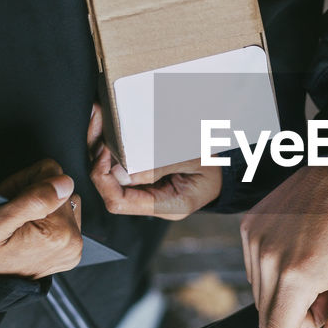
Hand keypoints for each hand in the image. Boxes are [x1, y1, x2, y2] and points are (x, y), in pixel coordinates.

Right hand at [0, 159, 81, 278]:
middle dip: (35, 194)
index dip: (27, 180)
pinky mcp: (69, 252)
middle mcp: (72, 242)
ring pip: (64, 203)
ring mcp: (72, 249)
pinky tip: (27, 230)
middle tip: (11, 211)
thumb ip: (33, 200)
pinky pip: (64, 220)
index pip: (54, 175)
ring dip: (41, 206)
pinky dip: (46, 220)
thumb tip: (64, 183)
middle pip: (61, 190)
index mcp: (59, 233)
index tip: (11, 198)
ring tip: (18, 222)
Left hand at [87, 103, 222, 218]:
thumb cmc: (216, 164)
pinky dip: (111, 150)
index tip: (106, 151)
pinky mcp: (146, 179)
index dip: (104, 178)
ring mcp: (148, 192)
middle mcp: (151, 203)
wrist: (229, 167)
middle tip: (98, 126)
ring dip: (101, 151)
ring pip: (111, 178)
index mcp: (165, 206)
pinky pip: (121, 169)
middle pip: (109, 190)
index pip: (118, 203)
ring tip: (99, 120)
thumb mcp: (192, 160)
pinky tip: (107, 129)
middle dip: (98, 160)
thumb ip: (157, 167)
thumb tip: (120, 172)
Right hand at [240, 162, 327, 327]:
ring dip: (289, 295)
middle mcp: (267, 260)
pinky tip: (302, 248)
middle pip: (273, 319)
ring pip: (264, 296)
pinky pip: (257, 269)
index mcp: (297, 276)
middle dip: (301, 317)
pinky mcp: (249, 227)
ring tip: (319, 264)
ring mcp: (254, 242)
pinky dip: (278, 272)